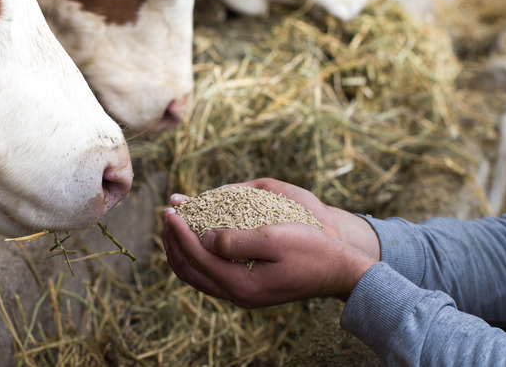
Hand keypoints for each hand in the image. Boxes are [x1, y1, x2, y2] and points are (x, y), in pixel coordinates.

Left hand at [162, 186, 377, 307]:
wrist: (338, 271)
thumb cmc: (311, 249)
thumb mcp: (274, 237)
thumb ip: (235, 240)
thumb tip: (203, 239)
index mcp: (240, 284)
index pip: (196, 255)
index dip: (179, 230)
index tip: (171, 209)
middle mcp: (236, 295)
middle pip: (189, 270)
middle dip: (173, 242)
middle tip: (167, 216)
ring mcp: (242, 295)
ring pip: (197, 276)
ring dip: (182, 251)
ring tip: (175, 226)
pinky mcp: (249, 289)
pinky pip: (211, 276)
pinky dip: (197, 257)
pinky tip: (198, 239)